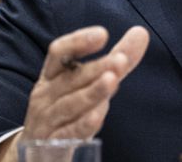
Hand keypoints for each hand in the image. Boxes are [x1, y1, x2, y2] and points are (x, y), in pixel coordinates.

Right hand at [21, 25, 149, 139]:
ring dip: (92, 92)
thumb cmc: (67, 108)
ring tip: (112, 80)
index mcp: (51, 75)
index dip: (78, 42)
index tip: (103, 34)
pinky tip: (99, 115)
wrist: (41, 151)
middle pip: (71, 78)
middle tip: (121, 59)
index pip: (59, 52)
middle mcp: (46, 95)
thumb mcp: (87, 83)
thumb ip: (115, 59)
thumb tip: (141, 32)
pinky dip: (83, 124)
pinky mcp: (54, 144)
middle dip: (97, 68)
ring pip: (70, 104)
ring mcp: (48, 120)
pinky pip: (69, 132)